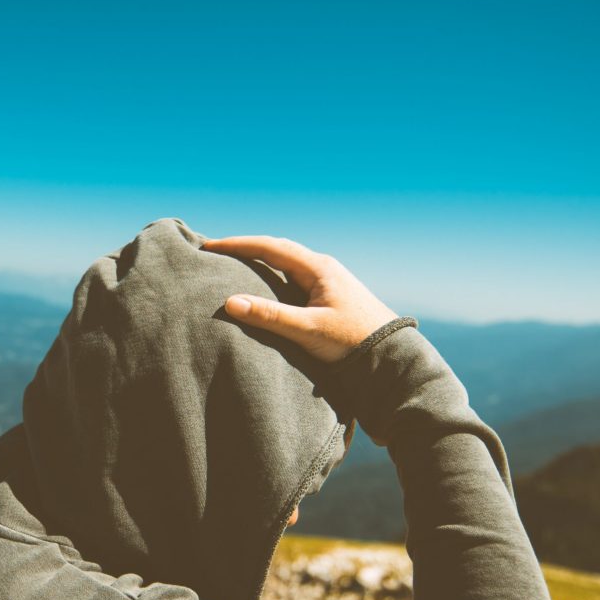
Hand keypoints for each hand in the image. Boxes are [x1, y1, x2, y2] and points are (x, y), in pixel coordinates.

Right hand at [203, 234, 398, 364]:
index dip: (236, 245)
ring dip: (259, 260)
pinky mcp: (329, 295)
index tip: (209, 246)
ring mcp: (327, 280)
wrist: (390, 355)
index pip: (269, 247)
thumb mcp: (308, 329)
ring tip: (233, 264)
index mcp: (318, 268)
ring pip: (286, 262)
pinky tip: (263, 286)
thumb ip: (269, 316)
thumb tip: (229, 302)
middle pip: (277, 249)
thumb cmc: (352, 341)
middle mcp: (322, 268)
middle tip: (216, 251)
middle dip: (245, 248)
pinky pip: (294, 276)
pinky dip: (272, 275)